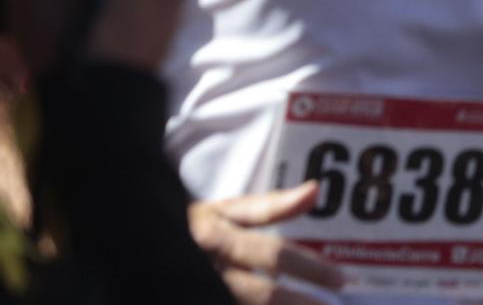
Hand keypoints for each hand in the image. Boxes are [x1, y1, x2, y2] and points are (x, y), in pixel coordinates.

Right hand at [189, 182, 345, 304]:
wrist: (139, 249)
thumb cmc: (189, 228)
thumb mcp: (223, 211)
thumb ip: (270, 206)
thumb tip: (315, 190)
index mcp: (218, 239)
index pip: (274, 256)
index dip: (311, 269)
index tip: (342, 279)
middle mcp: (209, 271)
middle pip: (263, 295)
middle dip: (302, 303)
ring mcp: (200, 291)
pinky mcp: (197, 299)